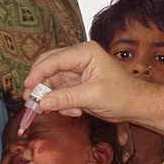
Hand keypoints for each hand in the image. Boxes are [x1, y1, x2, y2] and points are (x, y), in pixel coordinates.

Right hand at [22, 42, 152, 120]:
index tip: (27, 88)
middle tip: (31, 101)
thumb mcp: (93, 97)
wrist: (135, 104)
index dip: (38, 73)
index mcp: (85, 52)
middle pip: (48, 66)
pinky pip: (58, 91)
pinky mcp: (75, 82)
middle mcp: (78, 57)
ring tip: (67, 111)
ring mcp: (75, 70)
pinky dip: (61, 103)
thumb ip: (66, 98)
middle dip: (40, 85)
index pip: (54, 59)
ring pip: (51, 81)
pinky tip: (75, 112)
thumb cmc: (122, 95)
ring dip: (53, 98)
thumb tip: (41, 103)